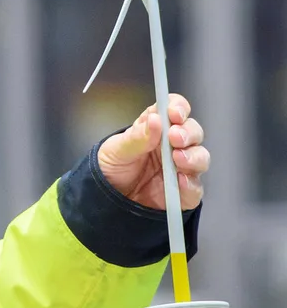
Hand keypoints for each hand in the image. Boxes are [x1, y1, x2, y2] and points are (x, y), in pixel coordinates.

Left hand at [97, 93, 207, 210]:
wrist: (106, 199)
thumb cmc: (112, 167)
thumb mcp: (116, 150)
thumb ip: (136, 137)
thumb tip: (155, 120)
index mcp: (156, 128)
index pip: (175, 110)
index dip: (178, 108)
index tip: (174, 113)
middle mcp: (172, 146)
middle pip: (193, 132)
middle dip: (188, 132)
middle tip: (175, 137)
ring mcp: (180, 168)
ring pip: (200, 157)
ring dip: (193, 156)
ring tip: (178, 158)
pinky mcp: (184, 192)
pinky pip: (195, 187)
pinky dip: (191, 183)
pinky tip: (180, 180)